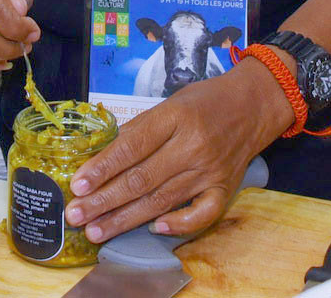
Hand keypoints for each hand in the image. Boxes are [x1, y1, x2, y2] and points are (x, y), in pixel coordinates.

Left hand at [64, 62, 293, 239]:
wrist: (254, 103)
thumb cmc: (206, 101)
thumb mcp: (170, 103)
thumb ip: (139, 129)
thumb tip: (101, 157)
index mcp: (176, 117)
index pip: (132, 146)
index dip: (102, 168)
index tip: (78, 184)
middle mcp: (192, 146)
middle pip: (141, 179)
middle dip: (104, 200)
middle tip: (76, 214)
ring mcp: (210, 170)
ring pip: (161, 200)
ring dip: (125, 218)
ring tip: (96, 230)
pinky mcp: (225, 188)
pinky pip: (202, 214)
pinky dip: (179, 224)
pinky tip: (155, 229)